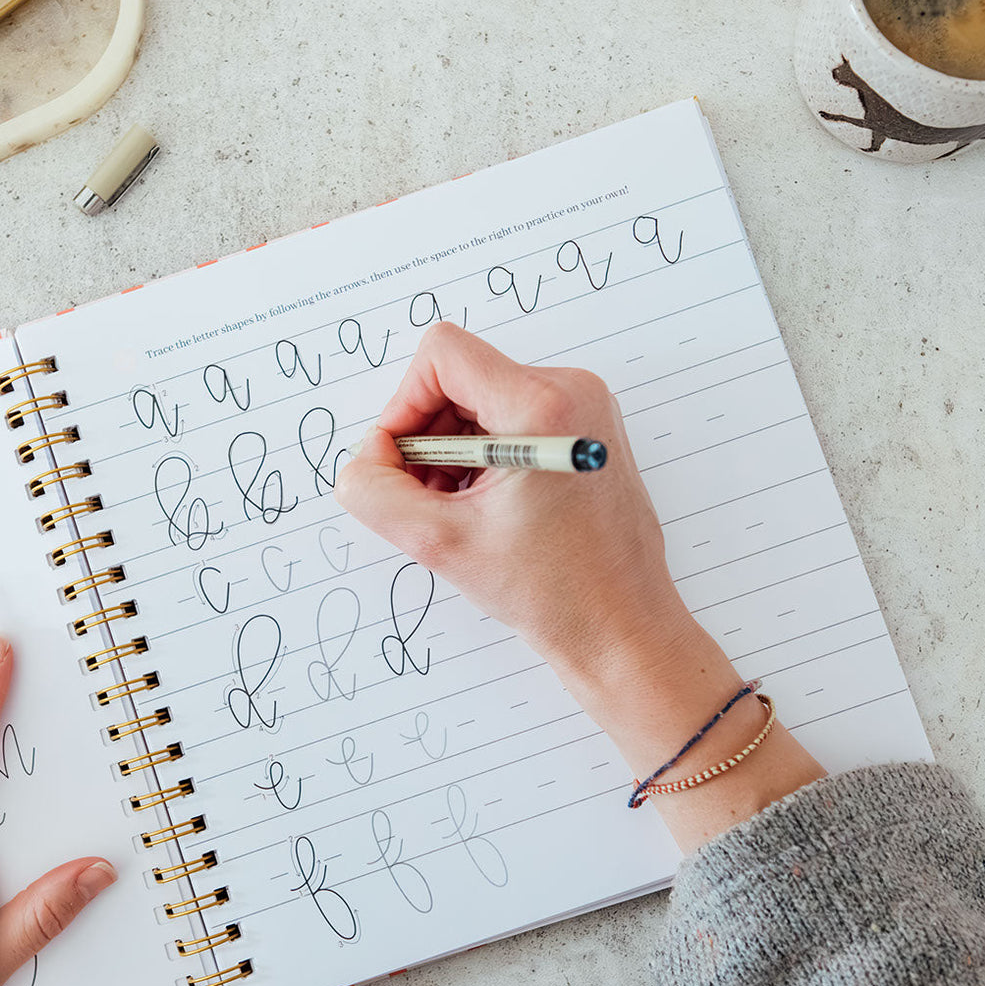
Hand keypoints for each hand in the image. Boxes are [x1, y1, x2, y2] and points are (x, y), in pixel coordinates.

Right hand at [336, 324, 824, 849]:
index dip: (403, 407)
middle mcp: (573, 392)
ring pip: (483, 400)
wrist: (623, 629)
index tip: (401, 462)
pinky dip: (483, 457)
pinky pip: (512, 419)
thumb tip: (361, 463)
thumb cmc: (555, 593)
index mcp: (543, 407)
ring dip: (452, 452)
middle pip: (461, 378)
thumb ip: (377, 494)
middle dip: (427, 437)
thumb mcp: (442, 545)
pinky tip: (484, 508)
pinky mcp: (587, 433)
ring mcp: (586, 410)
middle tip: (425, 499)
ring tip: (458, 511)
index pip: (441, 356)